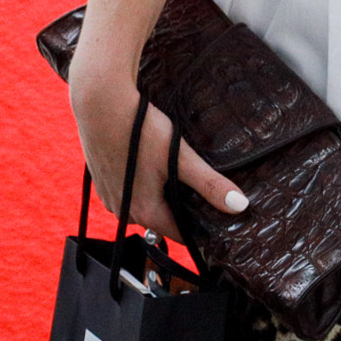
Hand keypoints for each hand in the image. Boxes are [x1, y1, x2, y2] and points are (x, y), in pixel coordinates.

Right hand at [73, 70, 247, 241]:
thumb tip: (240, 206)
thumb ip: (209, 184)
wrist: (100, 106)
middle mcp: (123, 213)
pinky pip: (129, 194)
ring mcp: (110, 198)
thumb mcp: (180, 158)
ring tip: (177, 174)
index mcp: (144, 213)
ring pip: (145, 206)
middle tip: (201, 189)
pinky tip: (152, 165)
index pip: (179, 234)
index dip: (200, 229)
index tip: (217, 219)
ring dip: (161, 196)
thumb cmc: (140, 132)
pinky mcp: (102, 183)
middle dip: (181, 209)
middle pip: (162, 220)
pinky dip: (143, 185)